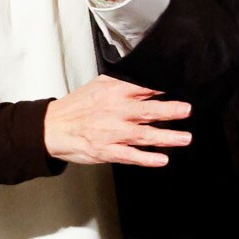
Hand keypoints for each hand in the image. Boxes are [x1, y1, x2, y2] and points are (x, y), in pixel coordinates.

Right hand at [45, 74, 192, 166]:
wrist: (53, 127)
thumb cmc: (77, 107)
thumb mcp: (99, 86)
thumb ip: (124, 83)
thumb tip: (148, 79)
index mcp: (114, 92)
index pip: (143, 87)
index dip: (162, 88)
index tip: (182, 87)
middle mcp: (114, 111)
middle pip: (146, 110)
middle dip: (168, 110)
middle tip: (186, 110)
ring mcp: (111, 133)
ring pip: (142, 135)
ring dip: (166, 137)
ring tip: (184, 138)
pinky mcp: (106, 150)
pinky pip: (129, 155)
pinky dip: (146, 158)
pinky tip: (161, 159)